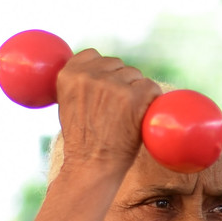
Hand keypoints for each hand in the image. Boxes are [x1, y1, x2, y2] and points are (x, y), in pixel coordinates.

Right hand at [54, 49, 162, 178]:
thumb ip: (81, 84)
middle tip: (116, 110)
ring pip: (135, 76)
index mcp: (69, 74)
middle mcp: (90, 75)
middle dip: (121, 83)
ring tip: (125, 117)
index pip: (93, 55)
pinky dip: (151, 101)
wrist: (92, 165)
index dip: (103, 71)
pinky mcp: (135, 96)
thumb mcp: (69, 104)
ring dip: (136, 92)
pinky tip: (140, 117)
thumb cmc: (83, 140)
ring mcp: (113, 84)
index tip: (105, 89)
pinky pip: (151, 87)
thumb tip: (98, 69)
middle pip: (118, 65)